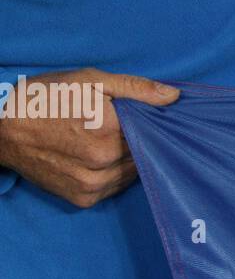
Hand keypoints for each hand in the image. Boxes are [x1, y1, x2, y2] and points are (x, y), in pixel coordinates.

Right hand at [0, 68, 178, 207]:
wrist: (4, 130)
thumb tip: (173, 97)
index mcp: (109, 131)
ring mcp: (92, 184)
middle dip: (144, 138)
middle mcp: (103, 162)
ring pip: (133, 172)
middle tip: (129, 125)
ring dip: (133, 157)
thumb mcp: (92, 80)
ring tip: (116, 139)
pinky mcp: (82, 198)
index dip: (155, 120)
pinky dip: (118, 173)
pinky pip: (116, 186)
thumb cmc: (47, 98)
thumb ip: (136, 89)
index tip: (153, 112)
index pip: (154, 129)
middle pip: (145, 151)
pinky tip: (107, 156)